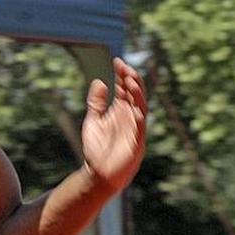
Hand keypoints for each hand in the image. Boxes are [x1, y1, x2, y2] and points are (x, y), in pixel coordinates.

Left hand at [81, 58, 147, 190]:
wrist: (98, 173)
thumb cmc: (97, 148)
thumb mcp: (93, 120)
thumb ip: (97, 102)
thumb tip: (99, 81)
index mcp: (121, 111)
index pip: (125, 89)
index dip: (122, 75)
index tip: (116, 61)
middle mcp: (130, 118)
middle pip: (134, 94)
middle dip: (131, 80)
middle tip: (124, 66)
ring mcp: (135, 129)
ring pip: (140, 107)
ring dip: (137, 94)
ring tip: (130, 80)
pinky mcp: (136, 143)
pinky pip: (140, 128)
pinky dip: (138, 117)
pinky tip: (135, 107)